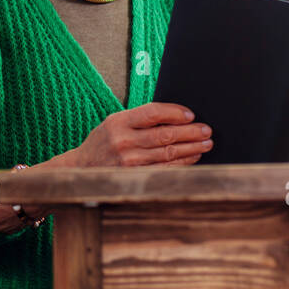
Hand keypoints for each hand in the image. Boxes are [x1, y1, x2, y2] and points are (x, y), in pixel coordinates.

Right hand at [72, 103, 213, 166]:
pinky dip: (182, 162)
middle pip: (165, 134)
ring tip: (206, 143)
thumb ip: (139, 119)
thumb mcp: (114, 123)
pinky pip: (165, 168)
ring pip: (168, 152)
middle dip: (191, 132)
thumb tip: (176, 116)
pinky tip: (193, 157)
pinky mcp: (135, 176)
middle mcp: (123, 141)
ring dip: (191, 148)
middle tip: (206, 130)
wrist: (82, 168)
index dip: (175, 112)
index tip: (191, 115)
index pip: (153, 112)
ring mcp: (129, 161)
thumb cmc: (103, 142)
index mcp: (118, 122)